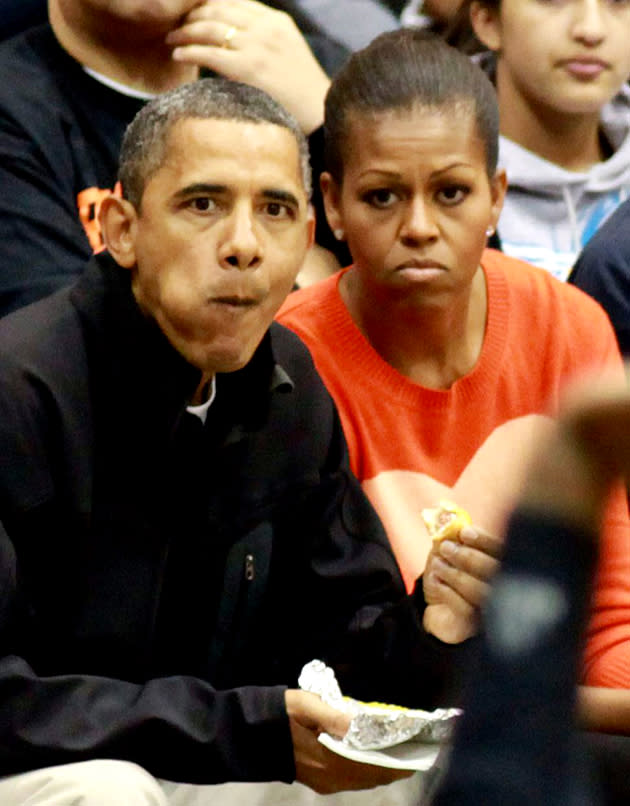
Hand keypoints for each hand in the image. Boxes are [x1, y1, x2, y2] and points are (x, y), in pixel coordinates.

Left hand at [167, 0, 330, 132]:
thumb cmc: (301, 90)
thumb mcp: (288, 51)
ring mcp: (256, 46)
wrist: (318, 113)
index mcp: (276, 21)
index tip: (193, 13)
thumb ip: (265, 39)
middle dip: (192, 14)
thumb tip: (236, 37)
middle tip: (177, 24)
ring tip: (172, 38)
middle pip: (217, 9)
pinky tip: (178, 55)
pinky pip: (209, 53)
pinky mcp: (247, 68)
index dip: (208, 5)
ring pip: (209, 28)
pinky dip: (189, 51)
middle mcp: (265, 28)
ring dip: (185, 31)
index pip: (233, 2)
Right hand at [284, 689, 413, 792]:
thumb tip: (362, 722)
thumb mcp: (307, 704)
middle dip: (396, 764)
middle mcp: (332, 778)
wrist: (251, 734)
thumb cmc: (281, 714)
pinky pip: (353, 780)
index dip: (400, 761)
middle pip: (374, 777)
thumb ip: (335, 715)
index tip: (420, 749)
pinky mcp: (320, 781)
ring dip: (383, 767)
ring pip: (365, 780)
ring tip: (401, 748)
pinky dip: (368, 769)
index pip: (375, 766)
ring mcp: (326, 783)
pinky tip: (374, 754)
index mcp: (330, 761)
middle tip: (416, 745)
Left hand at [423, 525, 501, 643]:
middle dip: (467, 556)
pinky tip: (436, 582)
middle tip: (446, 548)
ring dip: (454, 573)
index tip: (464, 532)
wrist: (437, 609)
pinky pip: (464, 608)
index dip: (484, 540)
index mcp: (501, 564)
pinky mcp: (475, 625)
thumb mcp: (446, 552)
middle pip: (494, 570)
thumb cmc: (448, 576)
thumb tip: (447, 518)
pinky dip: (447, 591)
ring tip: (437, 565)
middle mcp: (503, 587)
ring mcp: (492, 609)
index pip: (503, 549)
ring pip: (478, 589)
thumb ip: (450, 536)